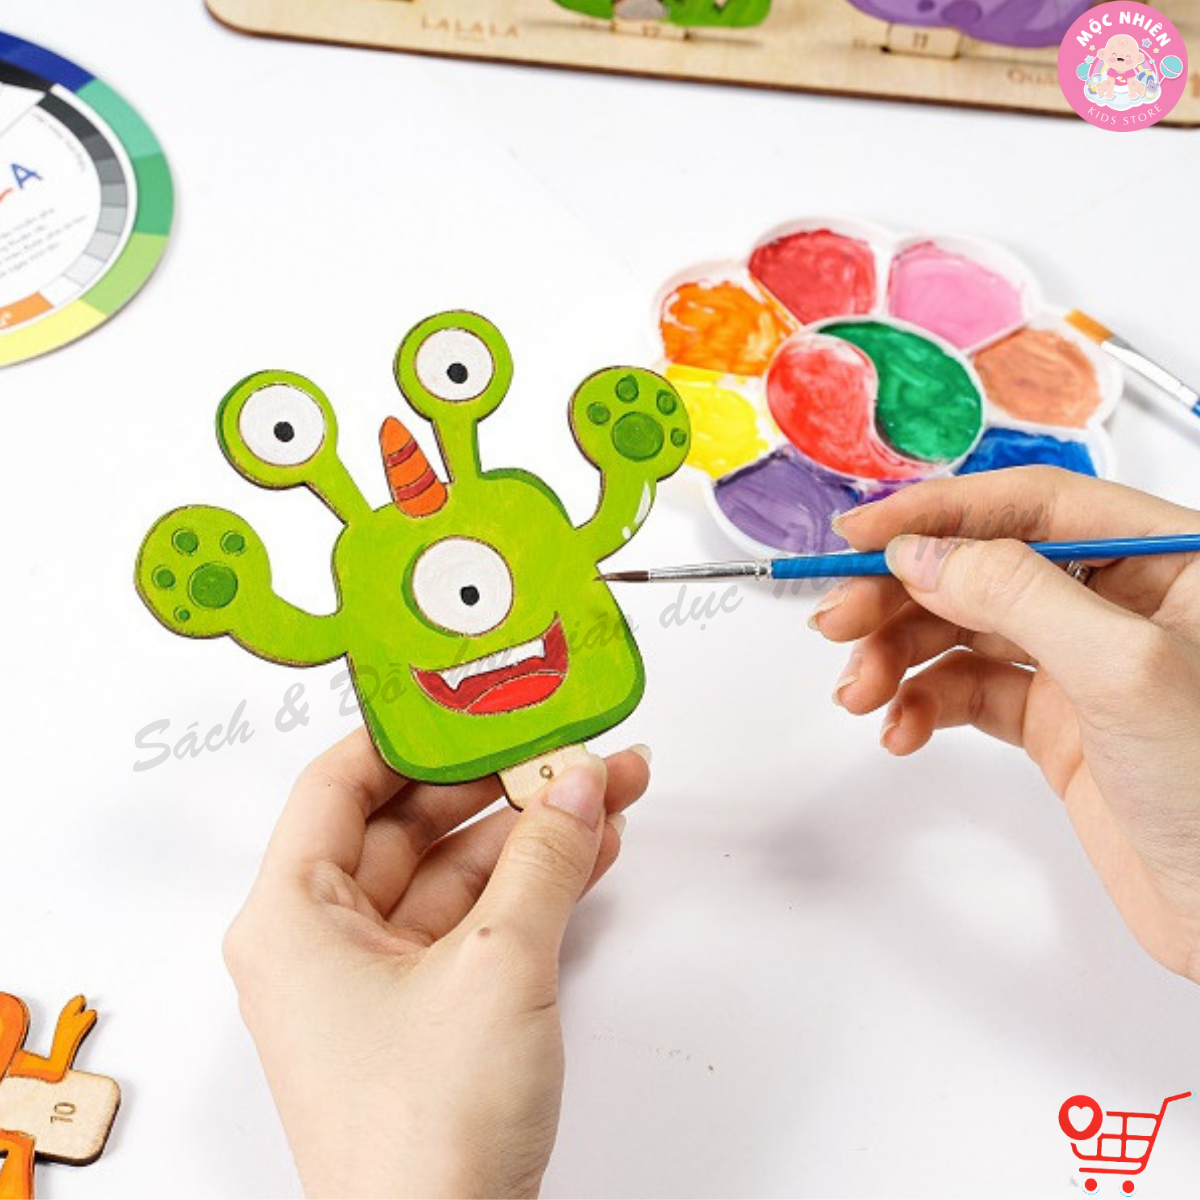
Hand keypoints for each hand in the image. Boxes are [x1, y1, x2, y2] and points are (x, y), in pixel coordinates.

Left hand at [224, 729, 650, 1197]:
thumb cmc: (423, 1137)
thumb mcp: (498, 965)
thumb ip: (543, 858)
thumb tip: (577, 784)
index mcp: (291, 917)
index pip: (341, 782)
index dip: (411, 732)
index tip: (473, 697)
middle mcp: (324, 942)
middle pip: (410, 823)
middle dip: (499, 782)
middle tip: (564, 744)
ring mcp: (379, 979)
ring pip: (457, 872)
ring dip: (532, 833)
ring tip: (603, 787)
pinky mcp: (429, 1011)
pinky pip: (478, 920)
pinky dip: (532, 886)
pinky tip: (591, 849)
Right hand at [810, 467, 1199, 983]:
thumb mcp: (1122, 670)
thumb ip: (1017, 595)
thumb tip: (921, 552)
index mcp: (1167, 560)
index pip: (1033, 505)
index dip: (938, 512)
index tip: (860, 536)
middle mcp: (1121, 601)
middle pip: (982, 567)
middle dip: (900, 595)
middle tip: (836, 622)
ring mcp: (1085, 663)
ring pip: (964, 630)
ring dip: (898, 656)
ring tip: (859, 693)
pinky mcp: (1058, 723)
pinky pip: (969, 693)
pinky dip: (924, 705)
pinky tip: (901, 730)